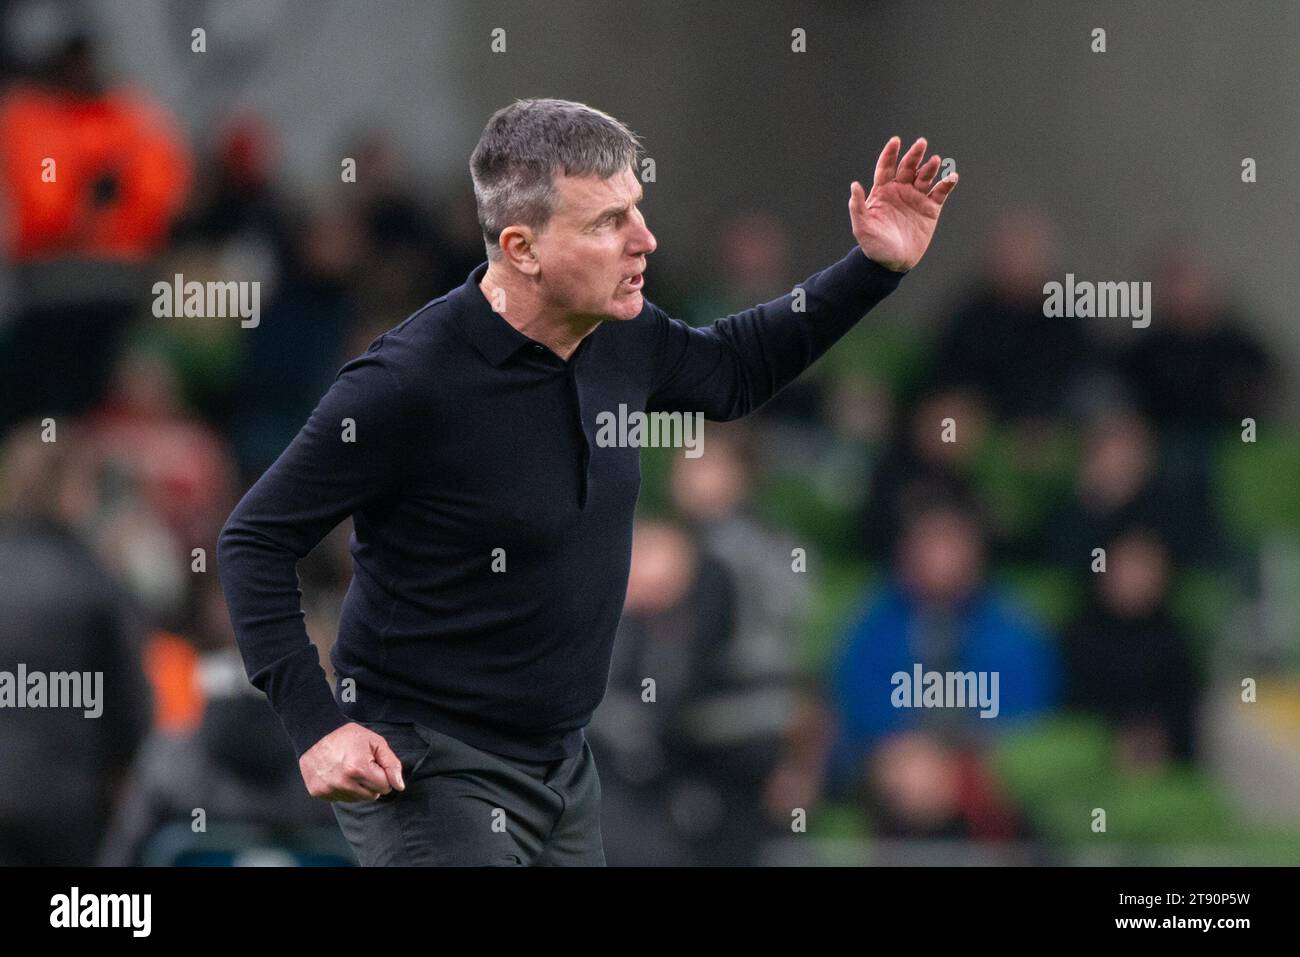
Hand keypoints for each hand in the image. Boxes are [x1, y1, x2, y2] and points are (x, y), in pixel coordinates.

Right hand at [299, 722, 405, 800]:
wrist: (313, 735)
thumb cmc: (347, 737)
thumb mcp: (374, 742)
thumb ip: (391, 763)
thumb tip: (399, 786)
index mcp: (359, 768)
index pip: (385, 786)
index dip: (383, 774)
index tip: (374, 763)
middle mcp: (344, 783)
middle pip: (373, 795)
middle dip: (372, 782)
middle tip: (361, 765)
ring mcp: (330, 789)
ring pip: (358, 799)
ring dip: (358, 787)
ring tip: (349, 769)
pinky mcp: (319, 793)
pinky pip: (342, 799)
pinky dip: (344, 789)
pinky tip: (338, 774)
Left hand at [849, 136, 957, 272]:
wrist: (892, 263)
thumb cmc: (874, 245)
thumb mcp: (862, 226)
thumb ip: (858, 206)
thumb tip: (854, 185)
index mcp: (882, 191)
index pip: (886, 167)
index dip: (890, 154)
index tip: (895, 141)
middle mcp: (900, 190)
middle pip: (908, 167)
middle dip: (914, 155)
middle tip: (921, 143)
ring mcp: (916, 198)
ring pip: (925, 177)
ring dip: (930, 168)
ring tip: (935, 161)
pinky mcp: (930, 209)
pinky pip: (940, 192)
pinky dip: (947, 184)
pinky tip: (952, 177)